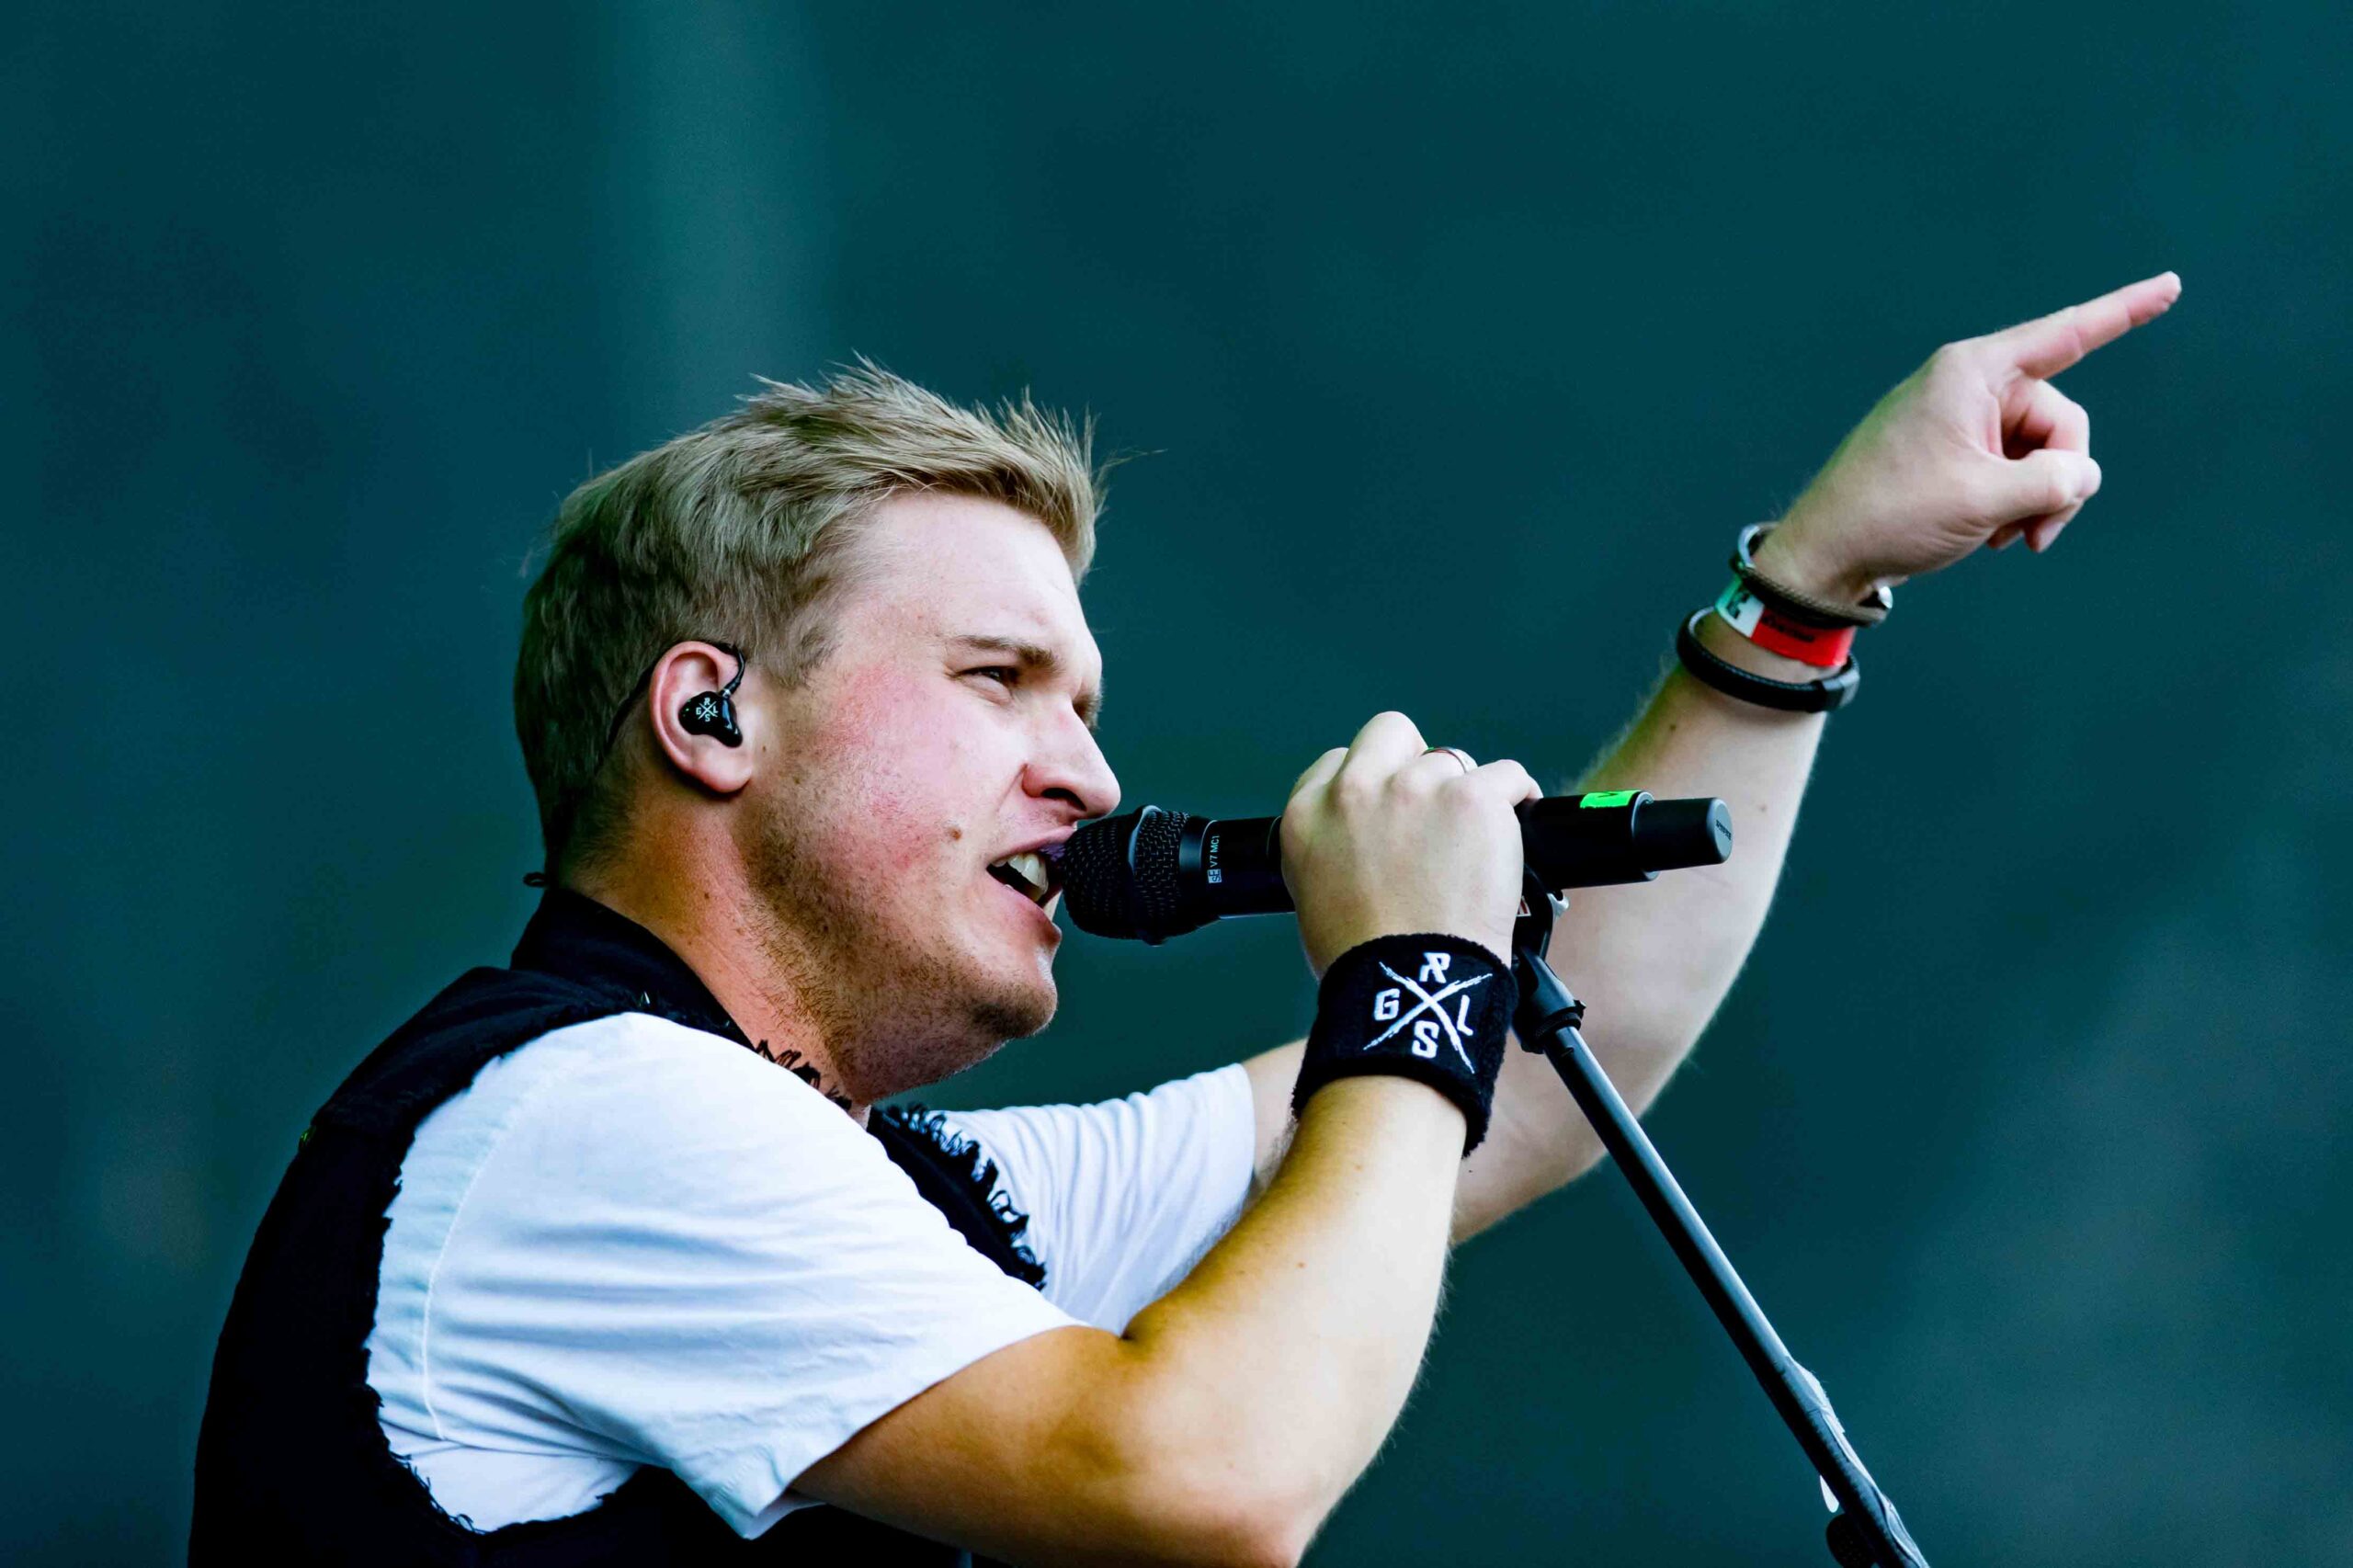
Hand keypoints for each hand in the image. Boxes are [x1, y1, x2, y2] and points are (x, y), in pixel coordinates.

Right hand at [1279, 713, 1539, 977]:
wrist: (1408, 985)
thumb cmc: (1363, 959)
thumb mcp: (1310, 893)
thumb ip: (1331, 847)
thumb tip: (1364, 840)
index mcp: (1308, 814)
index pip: (1336, 762)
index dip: (1370, 781)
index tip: (1388, 805)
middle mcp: (1355, 791)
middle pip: (1390, 732)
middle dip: (1413, 758)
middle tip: (1432, 804)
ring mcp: (1415, 789)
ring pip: (1453, 759)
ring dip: (1465, 792)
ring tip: (1476, 838)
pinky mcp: (1472, 799)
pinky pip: (1507, 775)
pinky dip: (1517, 796)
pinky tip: (1516, 821)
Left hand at [1759, 271, 2181, 602]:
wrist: (1827, 555)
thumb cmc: (1893, 514)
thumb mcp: (1989, 499)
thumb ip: (2056, 482)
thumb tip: (2081, 476)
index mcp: (1974, 373)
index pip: (2067, 335)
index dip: (2125, 311)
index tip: (2171, 285)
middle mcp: (1969, 385)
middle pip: (2060, 420)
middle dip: (2061, 479)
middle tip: (2037, 534)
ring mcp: (1961, 419)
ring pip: (2041, 453)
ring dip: (2036, 501)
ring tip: (2005, 538)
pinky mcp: (1955, 452)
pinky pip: (2011, 469)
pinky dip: (2012, 504)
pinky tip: (1989, 535)